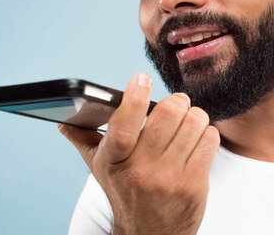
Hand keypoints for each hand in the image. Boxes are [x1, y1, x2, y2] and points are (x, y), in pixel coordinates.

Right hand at [60, 73, 219, 234]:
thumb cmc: (126, 194)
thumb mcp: (102, 169)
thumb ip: (84, 140)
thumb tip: (64, 122)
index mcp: (115, 160)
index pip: (124, 124)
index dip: (134, 96)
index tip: (140, 79)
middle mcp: (142, 170)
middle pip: (168, 114)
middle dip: (176, 102)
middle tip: (175, 104)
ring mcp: (170, 178)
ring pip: (194, 122)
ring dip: (193, 116)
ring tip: (187, 122)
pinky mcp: (195, 185)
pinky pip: (209, 139)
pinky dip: (205, 133)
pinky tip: (197, 140)